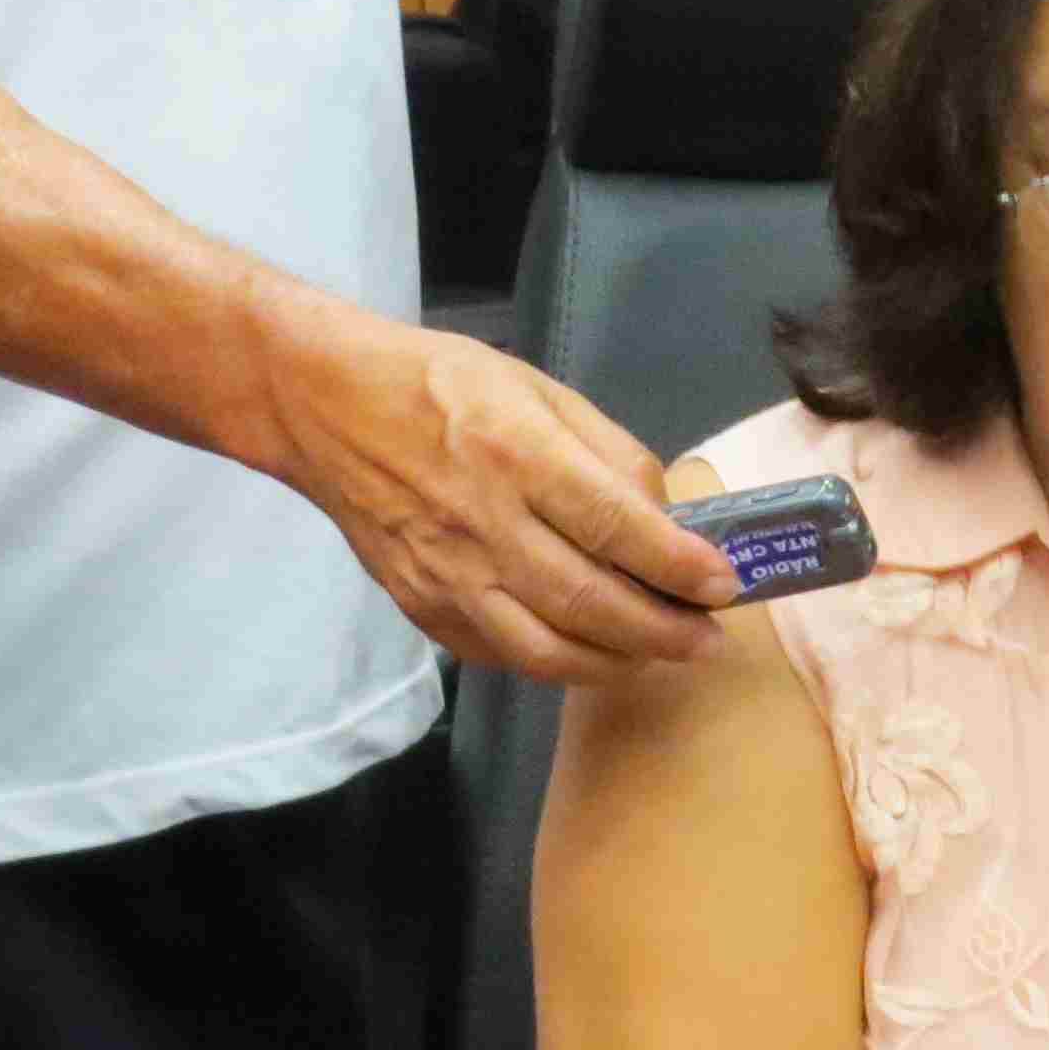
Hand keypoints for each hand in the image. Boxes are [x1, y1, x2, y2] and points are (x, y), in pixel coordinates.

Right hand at [269, 314, 737, 684]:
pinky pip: (502, 655)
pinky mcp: (421, 608)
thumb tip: (665, 517)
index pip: (614, 526)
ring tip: (659, 655)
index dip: (678, 565)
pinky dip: (556, 663)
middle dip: (662, 632)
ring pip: (546, 651)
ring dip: (617, 663)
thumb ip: (609, 453)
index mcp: (516, 452)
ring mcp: (446, 575)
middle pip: (588, 602)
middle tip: (707, 639)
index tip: (724, 585)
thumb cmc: (442, 387)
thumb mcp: (538, 388)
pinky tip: (590, 650)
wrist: (324, 408)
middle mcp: (481, 522)